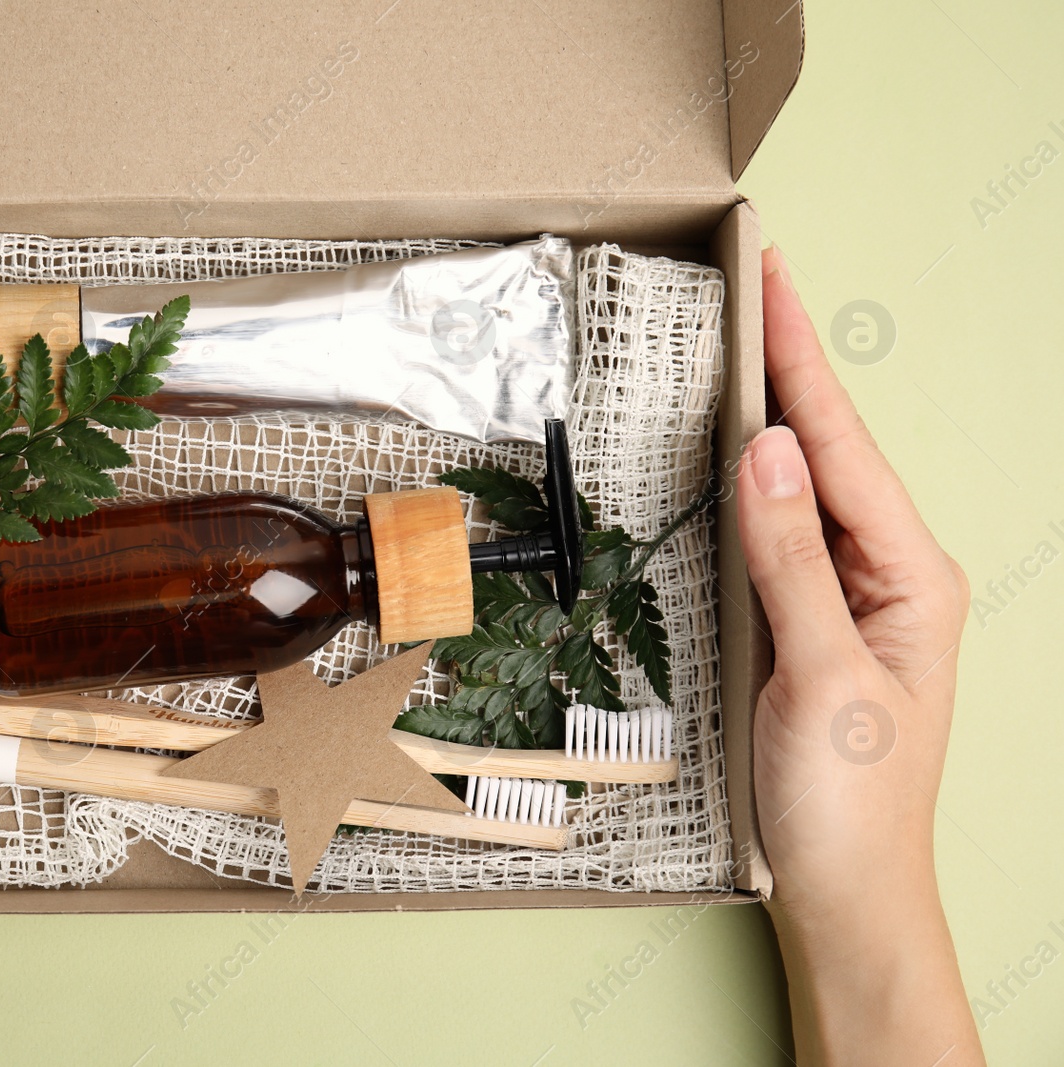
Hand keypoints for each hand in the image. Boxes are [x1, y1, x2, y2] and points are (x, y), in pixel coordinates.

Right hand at [740, 247, 979, 1062]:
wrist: (844, 891)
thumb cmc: (849, 801)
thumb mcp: (823, 677)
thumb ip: (793, 562)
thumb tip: (773, 452)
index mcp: (914, 578)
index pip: (846, 447)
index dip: (803, 360)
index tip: (774, 282)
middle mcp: (890, 575)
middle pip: (833, 448)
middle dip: (793, 364)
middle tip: (756, 285)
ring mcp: (851, 597)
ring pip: (808, 484)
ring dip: (777, 411)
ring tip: (745, 343)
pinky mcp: (813, 620)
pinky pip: (783, 530)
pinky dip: (754, 479)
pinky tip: (736, 449)